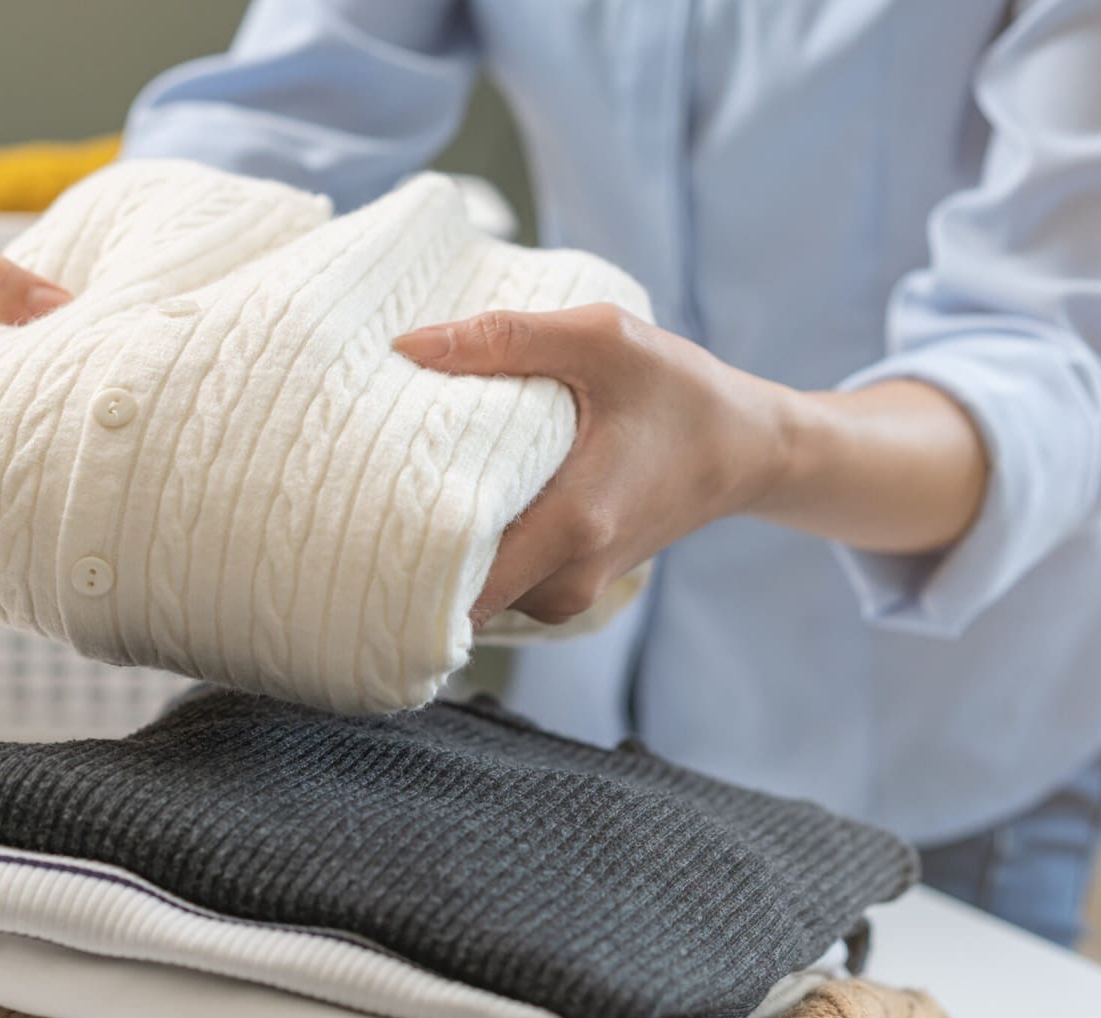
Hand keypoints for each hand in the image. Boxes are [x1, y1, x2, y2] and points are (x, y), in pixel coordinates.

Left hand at [394, 305, 791, 626]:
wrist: (746, 450)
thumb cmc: (678, 389)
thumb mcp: (602, 338)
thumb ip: (504, 338)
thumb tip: (406, 347)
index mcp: (573, 524)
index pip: (457, 580)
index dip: (398, 552)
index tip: (355, 512)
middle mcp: (567, 578)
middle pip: (452, 593)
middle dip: (405, 548)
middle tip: (362, 491)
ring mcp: (569, 595)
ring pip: (473, 593)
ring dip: (438, 549)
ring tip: (408, 491)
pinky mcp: (568, 593)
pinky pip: (499, 586)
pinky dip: (473, 553)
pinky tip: (455, 505)